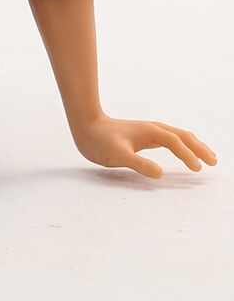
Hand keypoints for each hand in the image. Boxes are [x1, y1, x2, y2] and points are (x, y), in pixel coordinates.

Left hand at [73, 115, 217, 178]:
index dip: (187, 154)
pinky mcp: (143, 136)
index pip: (174, 142)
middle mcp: (151, 129)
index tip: (197, 169)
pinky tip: (183, 151)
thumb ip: (138, 163)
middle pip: (182, 135)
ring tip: (208, 157)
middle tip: (214, 161)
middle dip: (199, 147)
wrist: (85, 126)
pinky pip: (169, 139)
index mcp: (149, 132)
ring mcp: (148, 131)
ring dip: (194, 145)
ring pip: (177, 136)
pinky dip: (182, 145)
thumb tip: (160, 174)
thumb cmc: (99, 140)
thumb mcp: (117, 155)